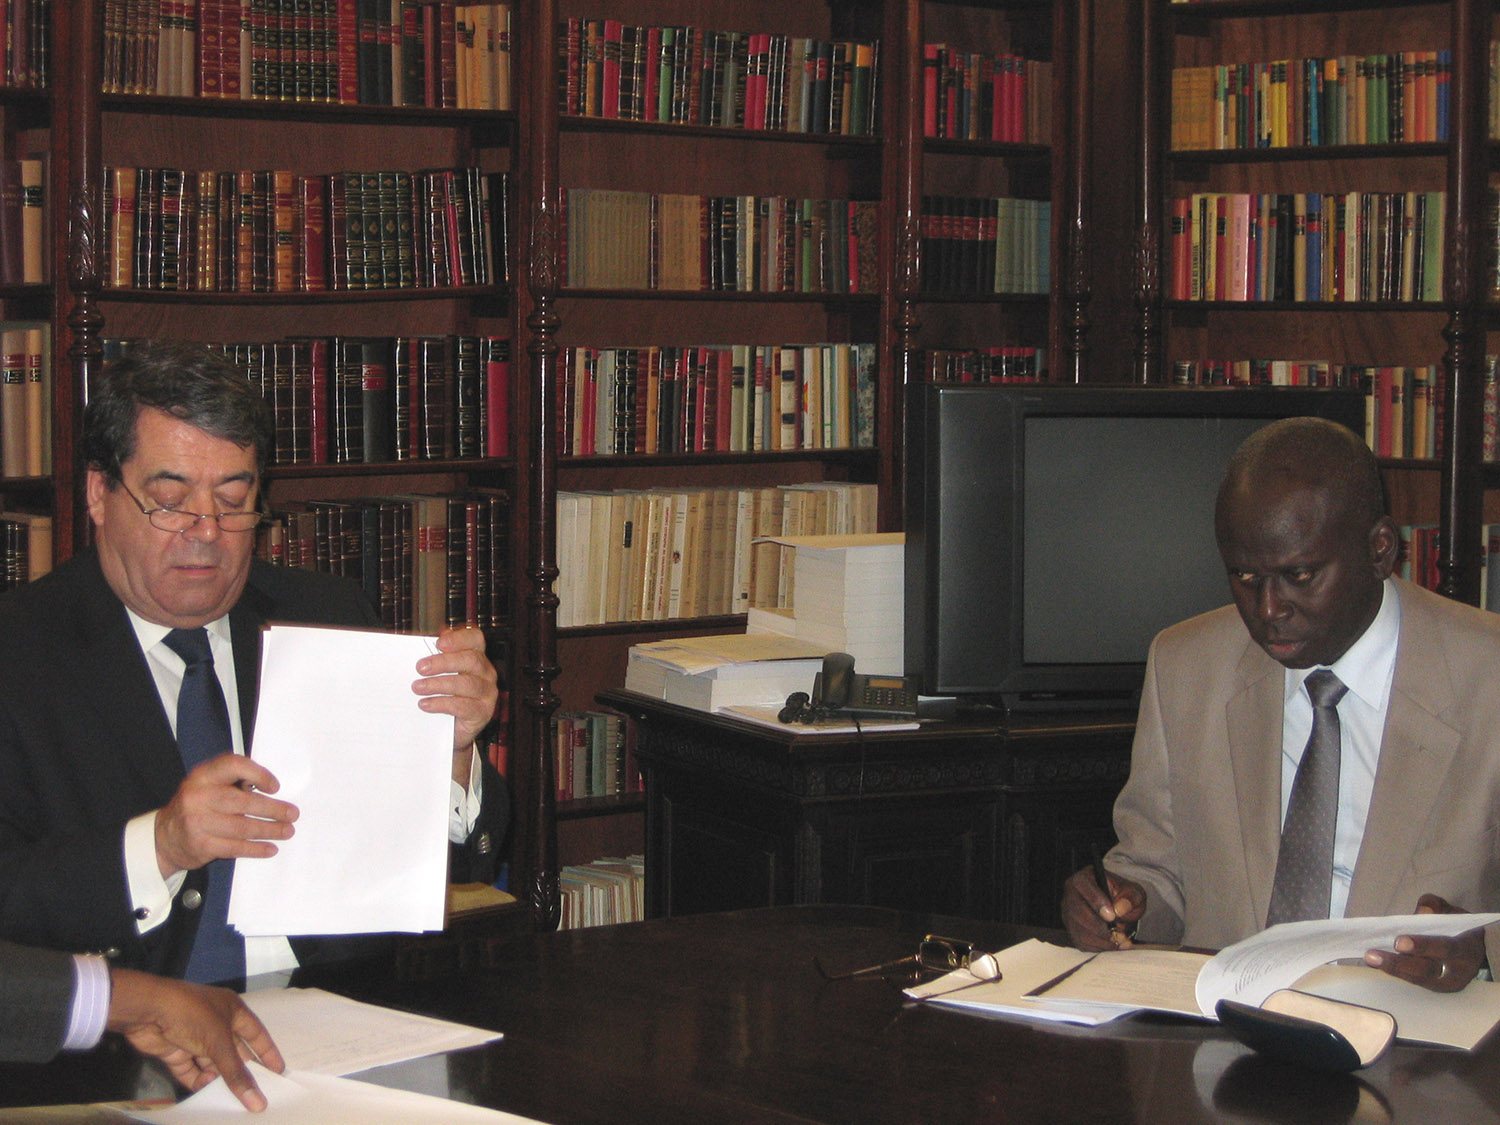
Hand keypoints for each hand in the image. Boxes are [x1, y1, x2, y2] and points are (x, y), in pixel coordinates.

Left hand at [108, 968, 285, 1111]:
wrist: (147, 1010)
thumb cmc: (193, 1015)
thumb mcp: (219, 1043)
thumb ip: (236, 1074)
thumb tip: (258, 1102)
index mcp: (232, 1011)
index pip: (256, 1034)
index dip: (267, 1053)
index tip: (278, 1073)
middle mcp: (216, 1023)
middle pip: (234, 1052)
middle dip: (242, 1072)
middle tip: (255, 1095)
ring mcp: (194, 1038)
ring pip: (212, 1064)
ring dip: (219, 1079)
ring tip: (230, 1100)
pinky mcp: (176, 1051)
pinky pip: (191, 1071)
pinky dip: (198, 1081)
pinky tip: (205, 1092)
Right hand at [154, 754, 297, 879]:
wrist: (165, 837)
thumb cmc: (196, 806)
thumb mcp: (208, 785)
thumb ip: (233, 782)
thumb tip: (267, 788)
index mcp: (203, 776)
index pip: (233, 765)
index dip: (258, 773)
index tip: (275, 786)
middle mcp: (198, 796)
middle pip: (242, 801)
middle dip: (272, 809)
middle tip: (292, 814)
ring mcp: (198, 822)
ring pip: (242, 827)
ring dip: (269, 830)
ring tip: (287, 831)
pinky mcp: (201, 845)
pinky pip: (235, 847)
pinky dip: (255, 848)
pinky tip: (270, 848)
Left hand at [414, 626, 498, 768]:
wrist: (450, 731)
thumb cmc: (444, 697)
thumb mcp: (440, 676)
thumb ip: (434, 661)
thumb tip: (415, 654)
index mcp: (477, 657)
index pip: (476, 639)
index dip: (459, 638)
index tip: (439, 643)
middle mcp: (486, 673)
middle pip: (471, 660)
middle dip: (443, 662)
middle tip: (420, 668)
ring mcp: (487, 693)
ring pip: (467, 683)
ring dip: (438, 684)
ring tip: (417, 688)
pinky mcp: (483, 712)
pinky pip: (463, 706)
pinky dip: (441, 703)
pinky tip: (425, 704)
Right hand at [1062, 865, 1146, 951]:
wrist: (1120, 909)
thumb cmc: (1124, 897)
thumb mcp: (1134, 893)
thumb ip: (1130, 898)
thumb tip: (1119, 909)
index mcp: (1084, 878)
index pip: (1084, 886)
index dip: (1096, 901)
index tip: (1112, 916)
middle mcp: (1071, 894)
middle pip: (1077, 911)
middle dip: (1099, 927)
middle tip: (1118, 935)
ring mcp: (1068, 913)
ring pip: (1078, 930)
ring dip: (1101, 940)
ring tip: (1120, 941)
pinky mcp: (1072, 930)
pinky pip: (1081, 942)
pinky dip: (1098, 947)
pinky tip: (1112, 945)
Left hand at [1363, 893, 1487, 991]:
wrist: (1474, 950)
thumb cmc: (1459, 928)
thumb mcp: (1453, 912)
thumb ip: (1437, 906)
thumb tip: (1422, 911)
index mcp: (1467, 948)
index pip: (1445, 948)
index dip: (1422, 946)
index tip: (1398, 942)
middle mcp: (1459, 971)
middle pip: (1428, 969)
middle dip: (1398, 963)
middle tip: (1372, 955)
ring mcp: (1447, 982)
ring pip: (1418, 978)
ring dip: (1391, 969)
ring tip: (1369, 959)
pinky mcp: (1435, 987)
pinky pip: (1413, 980)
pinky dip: (1395, 971)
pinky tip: (1375, 963)